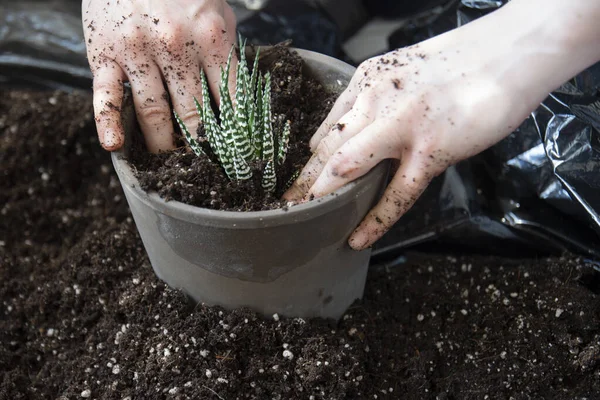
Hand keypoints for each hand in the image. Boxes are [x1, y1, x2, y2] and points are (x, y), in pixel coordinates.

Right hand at [83, 0, 237, 152]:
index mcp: (211, 38)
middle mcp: (176, 47)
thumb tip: (241, 97)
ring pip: (155, 113)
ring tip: (172, 167)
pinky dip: (108, 122)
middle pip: (194, 114)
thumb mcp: (216, 13)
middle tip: (207, 170)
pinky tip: (114, 145)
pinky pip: (106, 93)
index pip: (230, 100)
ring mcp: (138, 51)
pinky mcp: (105, 53)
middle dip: (202, 148)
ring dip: (165, 146)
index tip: (240, 157)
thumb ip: (226, 53)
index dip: (237, 134)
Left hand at [283, 0, 599, 249]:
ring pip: (346, 168)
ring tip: (303, 223)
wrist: (509, 53)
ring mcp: (400, 125)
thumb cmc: (461, 65)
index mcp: (366, 82)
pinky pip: (395, 192)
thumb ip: (378, 103)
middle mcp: (374, 100)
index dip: (309, 161)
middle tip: (282, 208)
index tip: (298, 182)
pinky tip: (358, 238)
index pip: (326, 129)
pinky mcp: (430, 148)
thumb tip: (360, 133)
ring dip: (321, 198)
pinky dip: (373, 219)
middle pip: (325, 150)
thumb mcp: (404, 75)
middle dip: (301, 183)